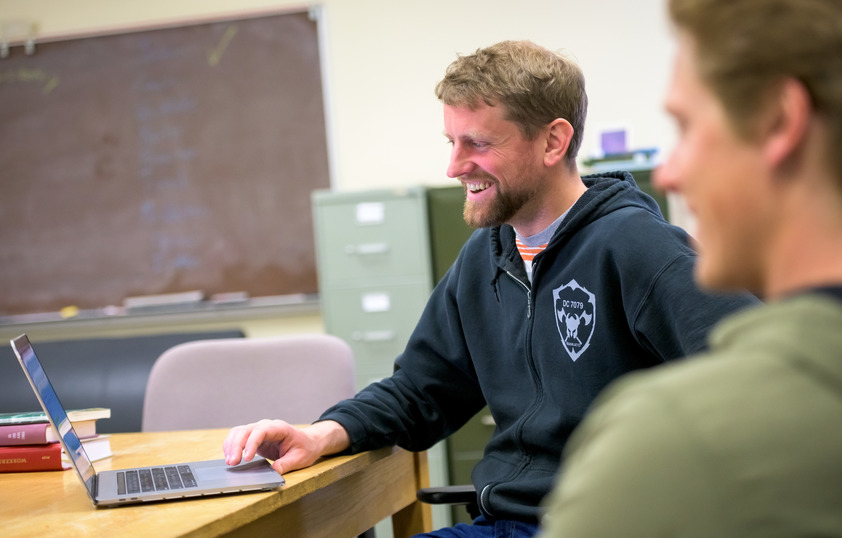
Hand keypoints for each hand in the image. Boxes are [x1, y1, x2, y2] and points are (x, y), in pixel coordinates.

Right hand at [222, 419, 349, 474]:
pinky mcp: (254, 437)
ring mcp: (259, 430)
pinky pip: (239, 437)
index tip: (247, 458)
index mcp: (279, 428)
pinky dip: (232, 445)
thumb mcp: (300, 458)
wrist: (308, 442)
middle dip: (236, 446)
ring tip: (229, 461)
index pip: (260, 431)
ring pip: (239, 431)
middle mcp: (267, 426)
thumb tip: (274, 471)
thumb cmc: (305, 448)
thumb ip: (287, 464)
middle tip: (232, 463)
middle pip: (246, 430)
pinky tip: (229, 456)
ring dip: (231, 445)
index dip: (251, 443)